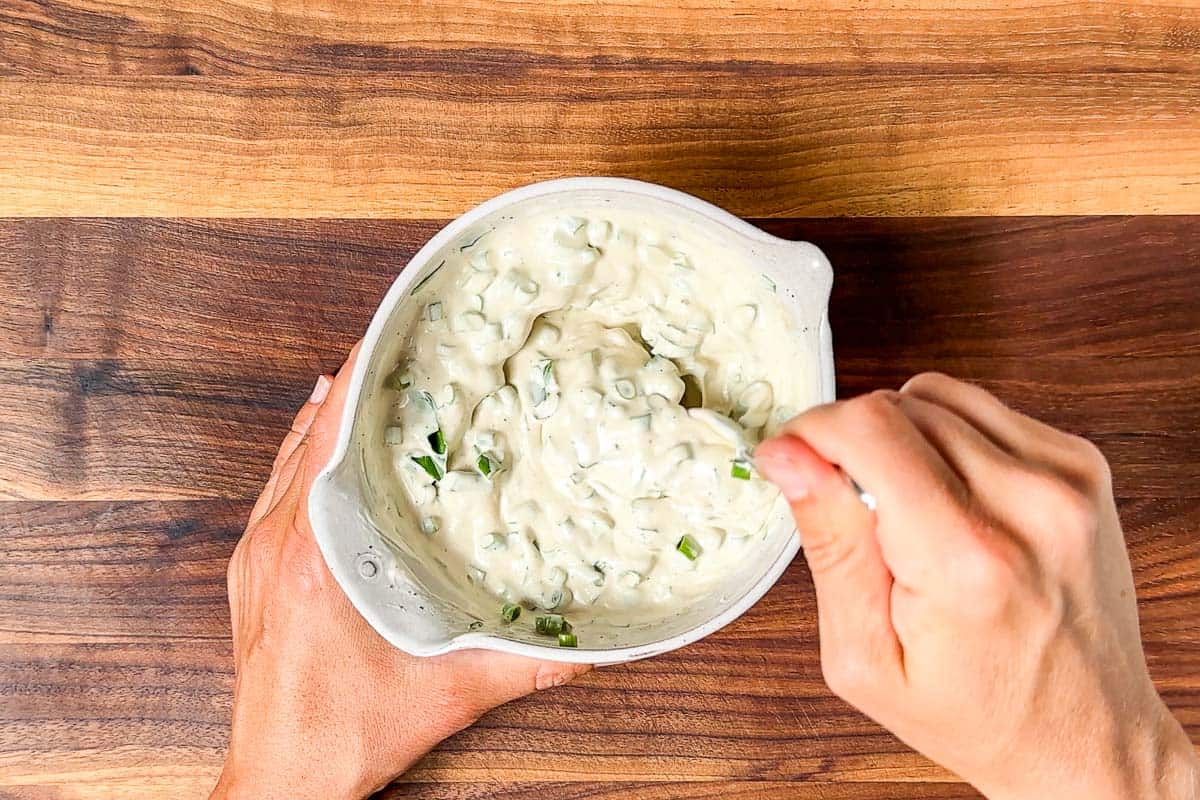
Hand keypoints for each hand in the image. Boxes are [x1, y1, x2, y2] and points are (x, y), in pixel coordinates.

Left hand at [211, 345, 589, 799]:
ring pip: (282, 465)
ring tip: (359, 386)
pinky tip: (323, 451)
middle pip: (304, 441)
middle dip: (345, 391)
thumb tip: (586, 645)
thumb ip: (523, 665)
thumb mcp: (447, 696)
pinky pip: (272, 495)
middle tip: (388, 353)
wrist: (283, 780)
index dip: (352, 386)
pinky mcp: (252, 578)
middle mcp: (274, 548)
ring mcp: (255, 561)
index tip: (380, 342)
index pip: (325, 444)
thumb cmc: (341, 736)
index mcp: (313, 561)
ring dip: (320, 424)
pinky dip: (299, 460)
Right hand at [755, 373, 1197, 799]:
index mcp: (966, 562)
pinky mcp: (1081, 465)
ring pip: (934, 395)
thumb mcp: (865, 658)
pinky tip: (947, 496)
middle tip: (850, 509)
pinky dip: (945, 438)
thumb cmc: (977, 712)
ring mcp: (1064, 479)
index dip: (810, 432)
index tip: (790, 459)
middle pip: (896, 406)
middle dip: (849, 443)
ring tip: (902, 508)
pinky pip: (980, 408)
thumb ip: (830, 544)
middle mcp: (1028, 505)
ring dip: (898, 436)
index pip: (867, 429)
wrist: (1084, 736)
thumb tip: (788, 457)